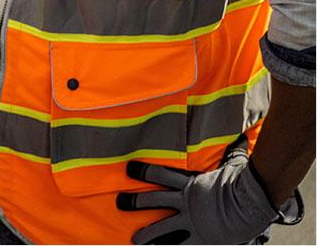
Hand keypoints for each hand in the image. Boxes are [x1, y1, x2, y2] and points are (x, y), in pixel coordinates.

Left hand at [116, 139, 301, 243]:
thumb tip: (241, 139)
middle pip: (154, 201)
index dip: (143, 171)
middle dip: (135, 202)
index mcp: (191, 185)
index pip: (161, 175)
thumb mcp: (234, 165)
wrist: (254, 204)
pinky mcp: (201, 238)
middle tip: (119, 203)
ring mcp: (192, 222)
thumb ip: (232, 155)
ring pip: (162, 229)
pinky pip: (182, 245)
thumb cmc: (245, 183)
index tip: (129, 169)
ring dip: (147, 235)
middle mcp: (186, 203)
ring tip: (134, 240)